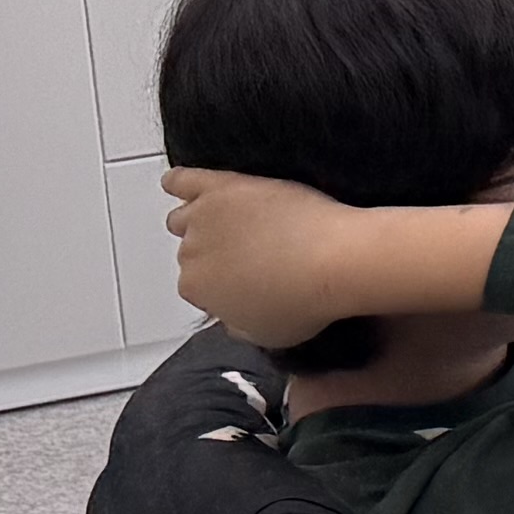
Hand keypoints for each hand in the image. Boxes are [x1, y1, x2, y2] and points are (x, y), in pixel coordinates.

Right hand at [164, 165, 363, 351]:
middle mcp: (192, 252)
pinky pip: (185, 179)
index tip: (244, 278)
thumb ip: (238, 326)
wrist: (335, 260)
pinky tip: (178, 182)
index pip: (197, 284)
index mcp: (196, 290)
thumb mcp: (268, 334)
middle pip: (192, 249)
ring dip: (200, 220)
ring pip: (185, 216)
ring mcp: (206, 216)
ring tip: (224, 222)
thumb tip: (232, 320)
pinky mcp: (225, 186)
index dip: (222, 281)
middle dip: (215, 251)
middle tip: (249, 251)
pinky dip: (180, 181)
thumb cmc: (307, 300)